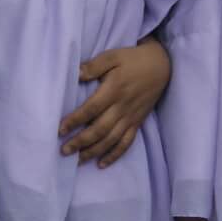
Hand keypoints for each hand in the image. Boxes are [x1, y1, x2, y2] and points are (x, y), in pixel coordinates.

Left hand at [59, 39, 169, 166]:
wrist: (161, 66)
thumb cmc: (133, 60)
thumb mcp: (113, 56)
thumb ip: (94, 66)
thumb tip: (76, 74)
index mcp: (114, 90)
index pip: (91, 109)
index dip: (75, 121)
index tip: (60, 130)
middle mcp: (122, 107)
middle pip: (99, 129)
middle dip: (81, 142)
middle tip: (64, 151)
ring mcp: (130, 117)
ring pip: (111, 140)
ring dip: (94, 152)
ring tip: (77, 161)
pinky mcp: (137, 123)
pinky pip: (126, 143)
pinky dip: (114, 155)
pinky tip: (101, 164)